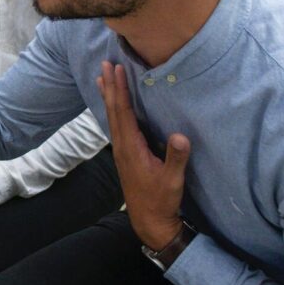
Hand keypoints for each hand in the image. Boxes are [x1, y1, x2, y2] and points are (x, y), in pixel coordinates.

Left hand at [97, 61, 188, 250]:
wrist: (149, 220)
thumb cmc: (162, 200)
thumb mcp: (173, 180)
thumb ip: (176, 158)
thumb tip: (181, 136)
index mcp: (131, 148)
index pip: (123, 113)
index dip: (119, 91)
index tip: (116, 70)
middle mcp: (122, 146)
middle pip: (113, 110)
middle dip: (110, 86)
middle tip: (105, 64)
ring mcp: (121, 150)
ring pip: (112, 117)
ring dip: (109, 96)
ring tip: (102, 78)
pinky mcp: (125, 154)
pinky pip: (116, 125)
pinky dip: (113, 110)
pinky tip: (114, 106)